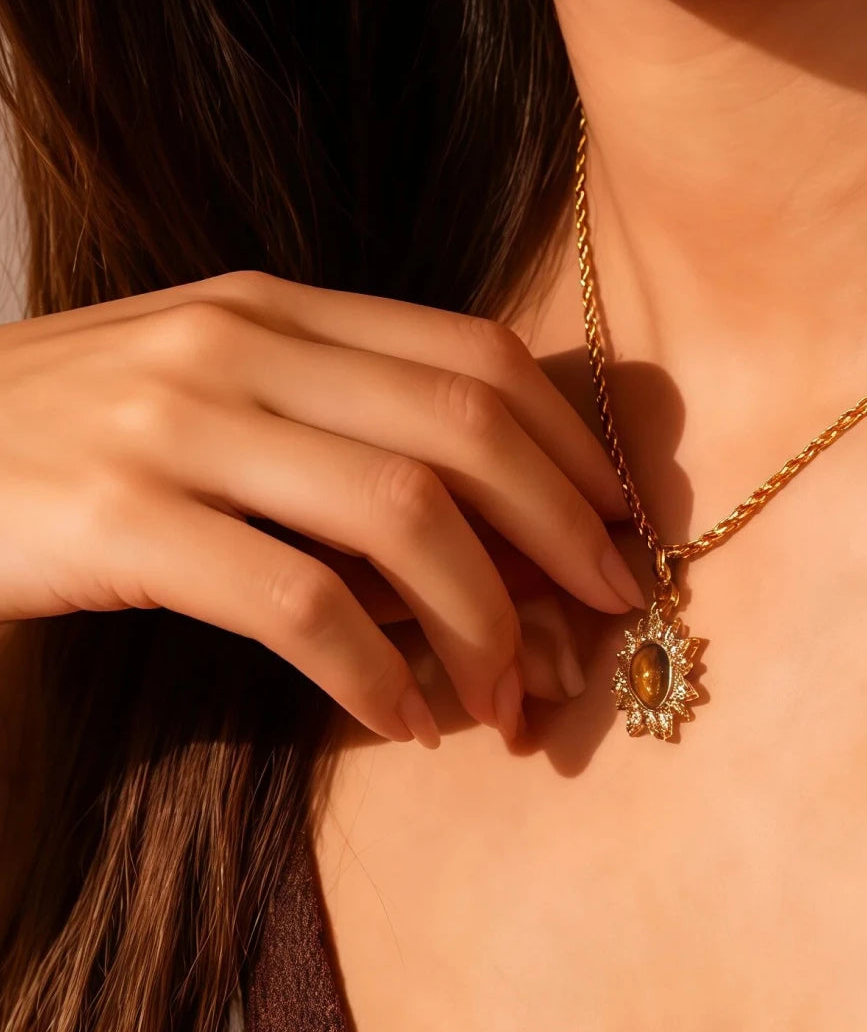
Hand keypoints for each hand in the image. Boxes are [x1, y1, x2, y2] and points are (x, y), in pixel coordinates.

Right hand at [0, 270, 643, 746]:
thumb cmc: (83, 443)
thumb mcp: (221, 408)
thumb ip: (344, 443)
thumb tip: (494, 544)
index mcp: (278, 310)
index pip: (473, 358)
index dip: (570, 443)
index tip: (619, 522)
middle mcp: (239, 344)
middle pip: (463, 430)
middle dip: (562, 529)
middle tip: (611, 607)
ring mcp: (176, 423)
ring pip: (399, 516)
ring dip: (482, 621)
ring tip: (509, 698)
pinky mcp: (123, 517)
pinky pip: (298, 602)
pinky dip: (374, 673)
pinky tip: (407, 721)